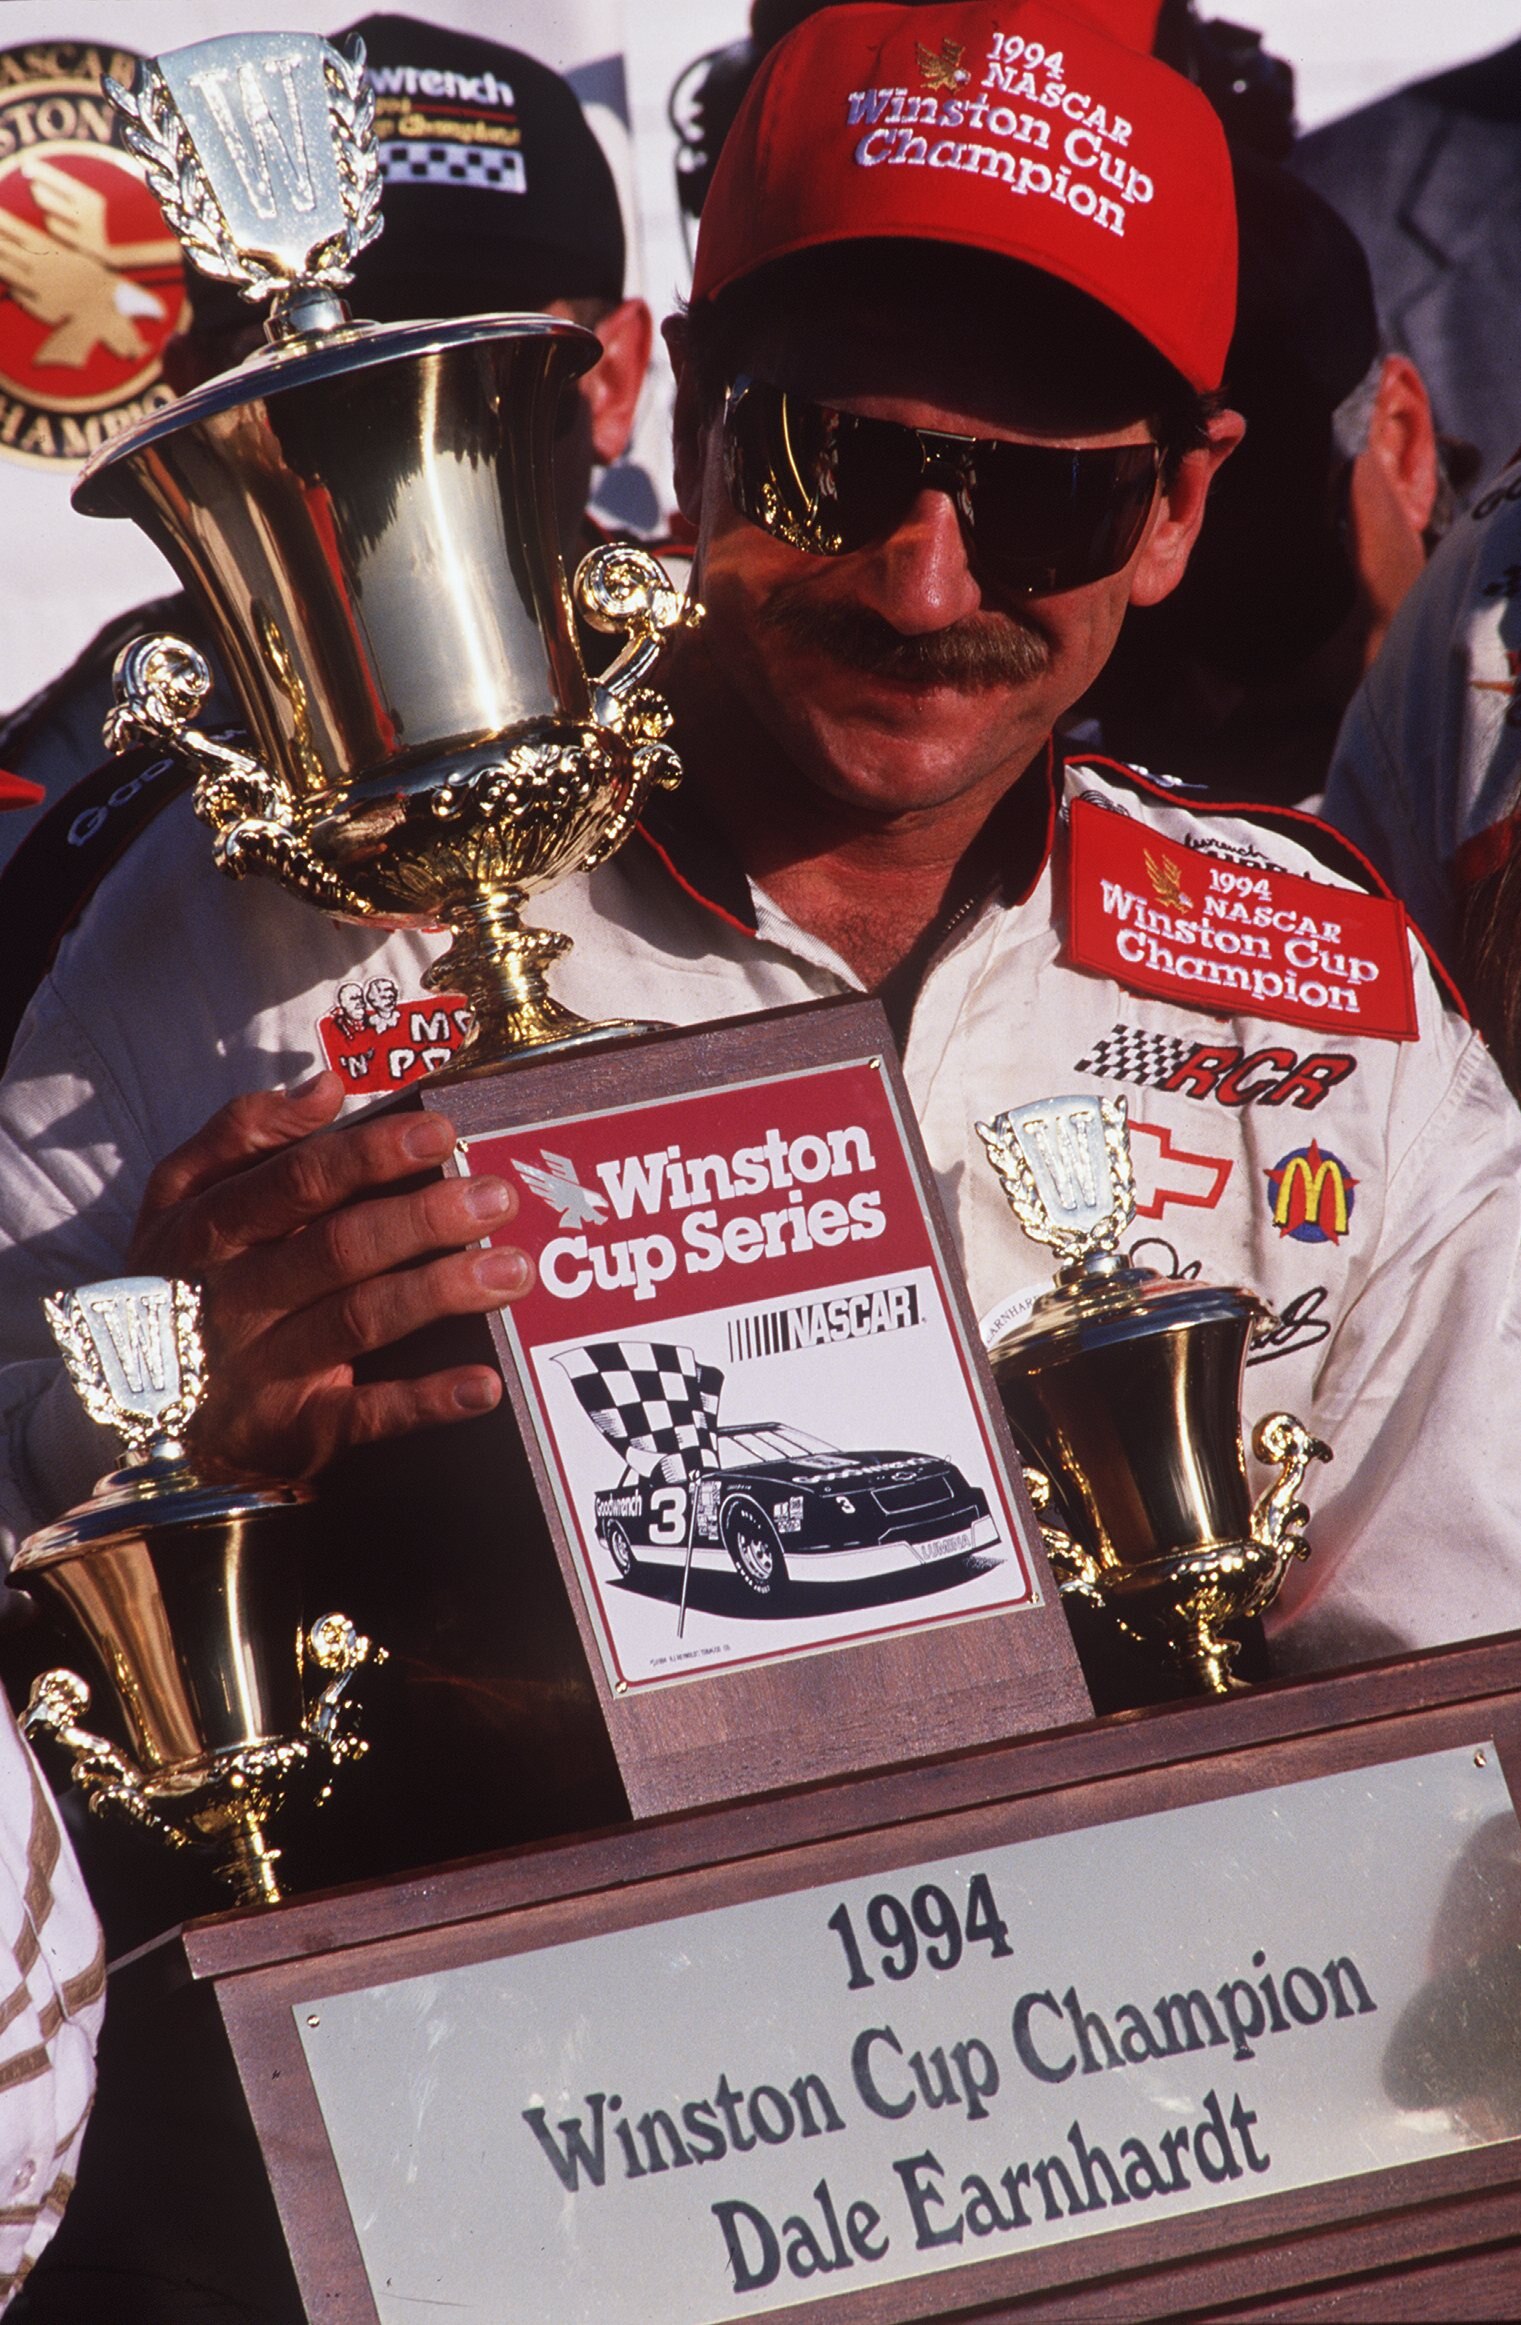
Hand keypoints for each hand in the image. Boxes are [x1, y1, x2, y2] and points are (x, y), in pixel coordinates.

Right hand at [126, 1071, 529, 1480]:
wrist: (129, 1405)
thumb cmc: (184, 1276)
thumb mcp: (181, 1196)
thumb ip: (243, 1132)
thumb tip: (326, 1087)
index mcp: (212, 1229)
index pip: (296, 1182)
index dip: (370, 1155)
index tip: (439, 1132)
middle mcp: (236, 1297)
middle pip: (339, 1249)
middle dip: (424, 1219)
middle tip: (496, 1199)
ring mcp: (263, 1370)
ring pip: (361, 1321)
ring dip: (441, 1293)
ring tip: (512, 1272)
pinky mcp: (293, 1431)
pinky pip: (365, 1415)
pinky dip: (426, 1403)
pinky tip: (483, 1384)